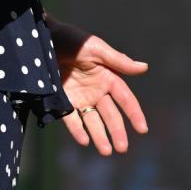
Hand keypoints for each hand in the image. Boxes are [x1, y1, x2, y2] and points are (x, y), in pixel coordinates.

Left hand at [49, 18, 148, 155]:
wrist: (45, 38)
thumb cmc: (73, 39)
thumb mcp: (96, 48)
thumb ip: (118, 61)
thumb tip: (144, 67)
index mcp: (107, 77)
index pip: (124, 98)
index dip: (134, 113)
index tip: (142, 129)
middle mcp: (95, 90)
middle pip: (110, 115)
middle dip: (117, 131)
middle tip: (122, 148)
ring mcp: (80, 97)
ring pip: (93, 121)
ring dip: (99, 136)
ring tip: (106, 151)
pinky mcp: (63, 100)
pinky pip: (71, 119)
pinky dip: (78, 130)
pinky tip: (84, 140)